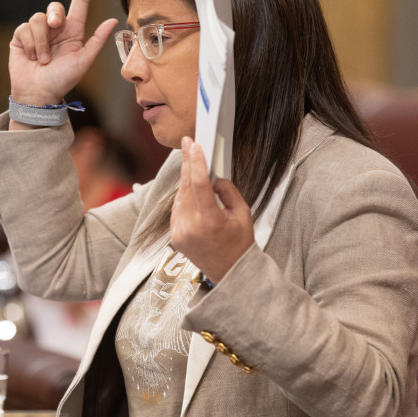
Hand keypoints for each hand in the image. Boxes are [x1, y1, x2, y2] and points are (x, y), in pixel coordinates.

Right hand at [8, 0, 118, 109]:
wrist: (39, 95)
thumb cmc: (63, 81)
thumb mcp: (83, 62)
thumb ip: (96, 41)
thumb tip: (112, 22)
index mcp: (73, 31)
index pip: (79, 1)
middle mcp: (56, 29)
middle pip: (55, 7)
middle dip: (55, 16)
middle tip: (55, 30)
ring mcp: (38, 32)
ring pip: (39, 18)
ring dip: (42, 42)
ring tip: (44, 59)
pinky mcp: (21, 37)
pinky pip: (25, 28)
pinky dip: (30, 44)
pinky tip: (32, 58)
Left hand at [170, 137, 254, 283]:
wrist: (230, 273)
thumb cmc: (240, 244)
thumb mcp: (243, 214)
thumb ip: (227, 191)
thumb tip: (214, 176)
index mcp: (210, 222)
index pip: (199, 185)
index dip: (196, 162)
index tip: (194, 145)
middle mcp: (190, 227)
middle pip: (186, 187)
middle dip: (188, 164)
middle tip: (188, 143)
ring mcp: (179, 233)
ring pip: (179, 196)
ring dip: (186, 179)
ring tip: (193, 163)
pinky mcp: (174, 236)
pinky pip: (177, 209)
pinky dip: (183, 196)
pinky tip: (191, 188)